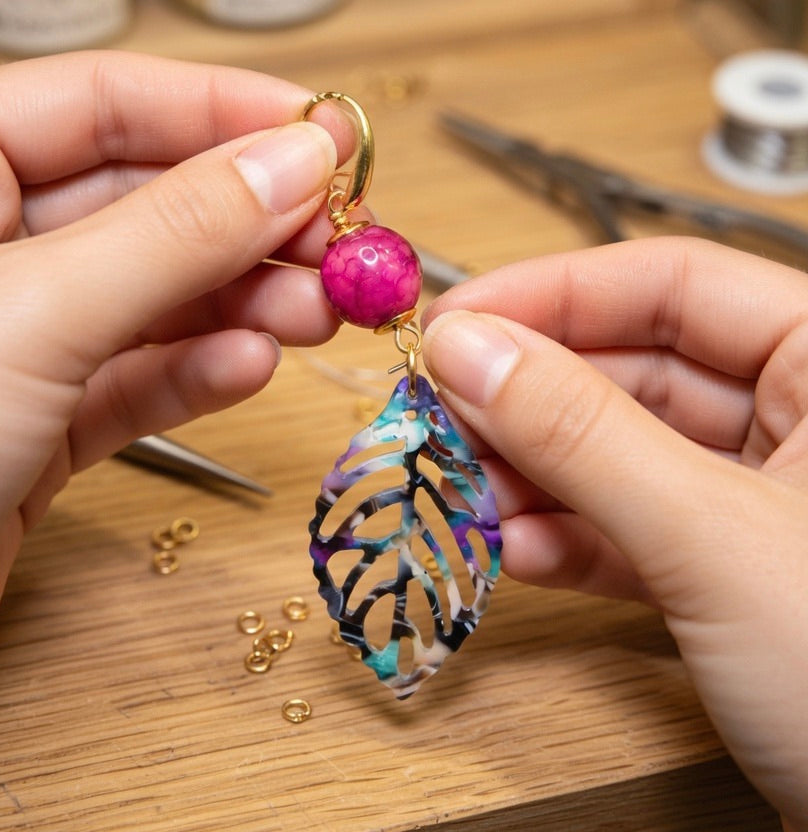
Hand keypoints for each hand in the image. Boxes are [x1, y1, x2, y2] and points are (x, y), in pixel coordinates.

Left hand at [0, 51, 359, 646]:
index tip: (327, 143)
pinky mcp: (52, 418)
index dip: (226, 117)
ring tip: (320, 315)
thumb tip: (292, 166)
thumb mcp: (39, 312)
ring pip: (162, 296)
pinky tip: (251, 369)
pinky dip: (203, 373)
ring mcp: (27, 337)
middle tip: (343, 250)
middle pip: (154, 203)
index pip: (109, 105)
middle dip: (257, 227)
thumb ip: (176, 234)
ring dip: (250, 304)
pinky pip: (143, 377)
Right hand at [422, 237, 807, 829]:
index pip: (670, 285)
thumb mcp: (712, 536)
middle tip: (437, 420)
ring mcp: (759, 497)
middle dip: (526, 401)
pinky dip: (565, 539)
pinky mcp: (727, 568)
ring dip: (531, 476)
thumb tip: (466, 350)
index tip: (454, 325)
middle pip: (631, 370)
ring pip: (619, 454)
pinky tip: (513, 552)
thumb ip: (581, 435)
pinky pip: (629, 528)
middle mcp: (798, 417)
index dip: (552, 296)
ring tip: (460, 494)